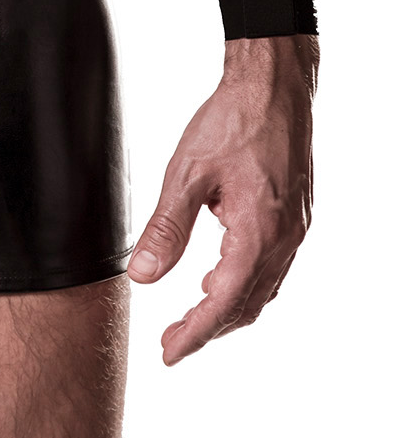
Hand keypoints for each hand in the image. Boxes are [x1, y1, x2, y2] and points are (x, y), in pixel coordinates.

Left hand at [126, 35, 315, 362]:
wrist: (275, 84)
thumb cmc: (233, 119)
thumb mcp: (188, 172)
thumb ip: (166, 227)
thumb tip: (142, 275)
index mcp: (259, 231)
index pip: (225, 301)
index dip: (195, 332)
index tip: (169, 352)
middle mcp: (284, 238)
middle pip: (247, 303)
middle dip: (209, 328)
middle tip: (171, 342)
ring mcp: (295, 228)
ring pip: (262, 288)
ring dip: (228, 308)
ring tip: (191, 317)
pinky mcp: (295, 215)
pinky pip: (270, 266)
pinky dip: (244, 283)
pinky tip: (218, 277)